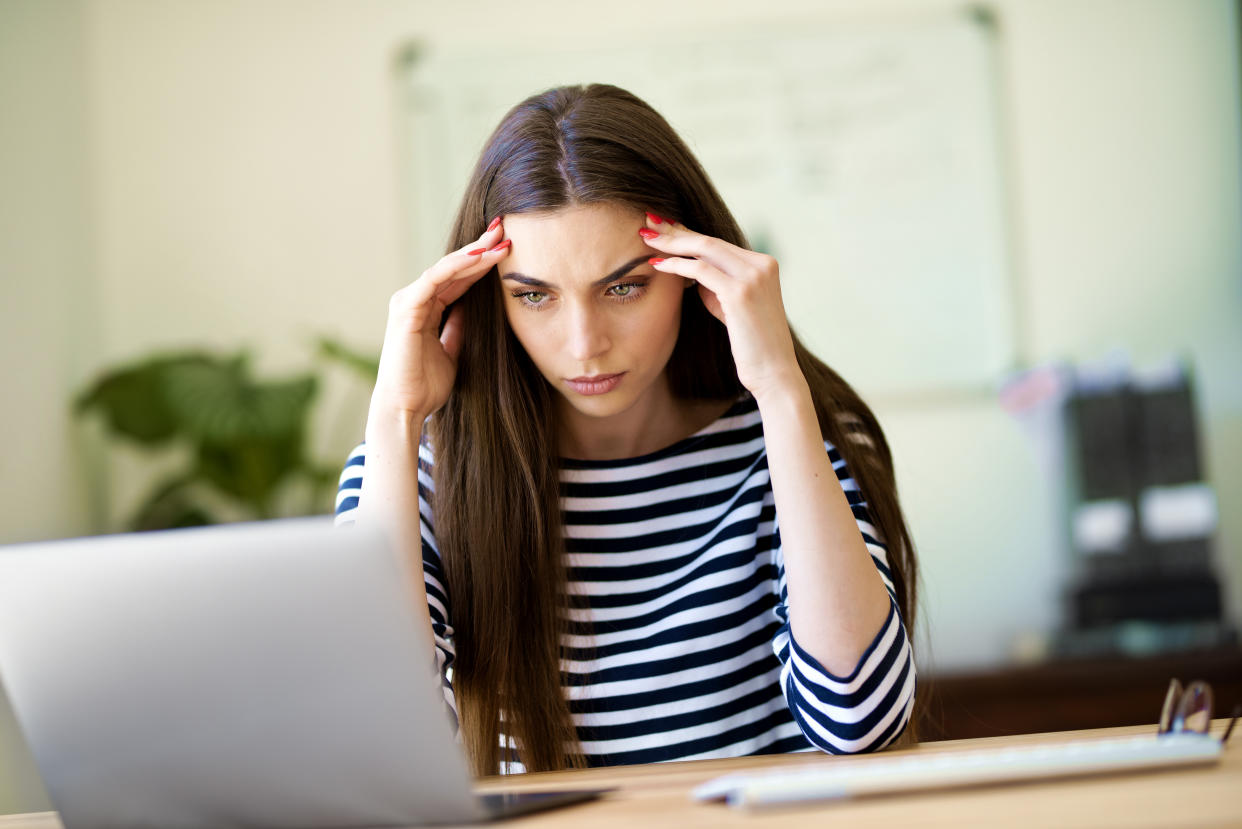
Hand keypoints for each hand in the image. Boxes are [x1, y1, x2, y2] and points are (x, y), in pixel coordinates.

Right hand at [370, 218, 511, 424]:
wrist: (406, 409)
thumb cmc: (426, 386)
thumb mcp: (454, 352)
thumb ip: (460, 328)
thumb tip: (475, 310)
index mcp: (426, 308)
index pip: (458, 277)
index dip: (483, 262)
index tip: (508, 248)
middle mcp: (415, 300)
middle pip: (453, 266)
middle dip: (480, 247)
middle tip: (505, 228)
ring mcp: (409, 302)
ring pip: (446, 267)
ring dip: (474, 252)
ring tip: (499, 238)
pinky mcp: (407, 308)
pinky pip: (435, 279)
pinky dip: (457, 266)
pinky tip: (479, 256)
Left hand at [640, 213, 802, 401]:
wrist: (773, 372)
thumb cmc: (750, 343)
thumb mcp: (731, 305)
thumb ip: (716, 284)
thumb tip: (690, 270)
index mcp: (763, 263)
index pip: (718, 242)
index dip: (688, 232)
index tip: (663, 226)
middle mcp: (762, 264)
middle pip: (710, 239)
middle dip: (676, 229)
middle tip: (648, 221)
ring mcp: (753, 276)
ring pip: (705, 249)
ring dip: (672, 242)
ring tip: (646, 239)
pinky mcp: (741, 293)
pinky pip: (700, 271)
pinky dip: (676, 266)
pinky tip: (657, 265)